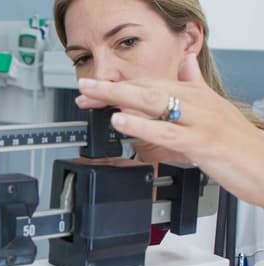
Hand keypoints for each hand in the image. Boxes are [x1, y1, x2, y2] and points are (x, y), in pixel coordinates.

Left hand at [74, 53, 263, 205]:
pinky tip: (120, 121)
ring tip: (93, 95)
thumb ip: (196, 84)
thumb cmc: (239, 141)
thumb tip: (185, 64)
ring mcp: (200, 120)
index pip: (150, 83)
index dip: (120, 85)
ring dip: (120, 97)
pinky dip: (141, 125)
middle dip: (112, 87)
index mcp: (196, 94)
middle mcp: (196, 102)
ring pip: (154, 103)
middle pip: (147, 88)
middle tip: (84, 86)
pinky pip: (166, 131)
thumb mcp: (214, 107)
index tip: (93, 88)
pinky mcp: (202, 142)